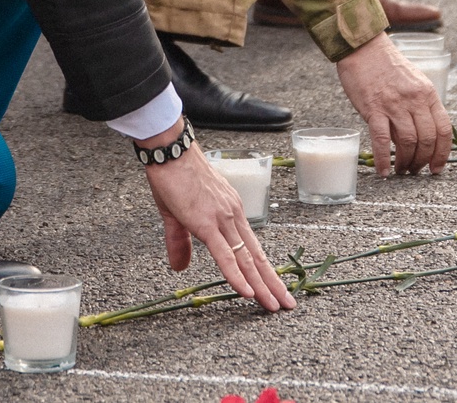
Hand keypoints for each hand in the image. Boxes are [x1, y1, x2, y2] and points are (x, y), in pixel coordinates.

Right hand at [142, 130, 296, 311]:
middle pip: (257, 257)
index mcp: (230, 212)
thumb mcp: (176, 215)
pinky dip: (238, 276)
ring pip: (247, 259)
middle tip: (286, 304)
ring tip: (274, 304)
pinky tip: (248, 291)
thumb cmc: (173, 176)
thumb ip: (180, 242)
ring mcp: (223, 219)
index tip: (276, 286)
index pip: (252, 248)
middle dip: (272, 283)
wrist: (170, 152)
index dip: (265, 269)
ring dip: (262, 285)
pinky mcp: (207, 223)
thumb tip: (180, 267)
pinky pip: (225, 255)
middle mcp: (233, 216)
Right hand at [335, 32, 449, 176]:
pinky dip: (384, 159)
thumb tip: (421, 137)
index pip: (444, 129)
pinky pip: (382, 140)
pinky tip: (384, 171)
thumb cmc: (388, 65)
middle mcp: (415, 99)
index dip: (442, 153)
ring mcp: (394, 104)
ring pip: (408, 142)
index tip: (436, 167)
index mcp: (428, 93)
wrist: (363, 47)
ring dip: (406, 162)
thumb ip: (420, 106)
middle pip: (427, 139)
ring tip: (401, 170)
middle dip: (423, 161)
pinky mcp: (373, 108)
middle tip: (416, 170)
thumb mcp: (414, 82)